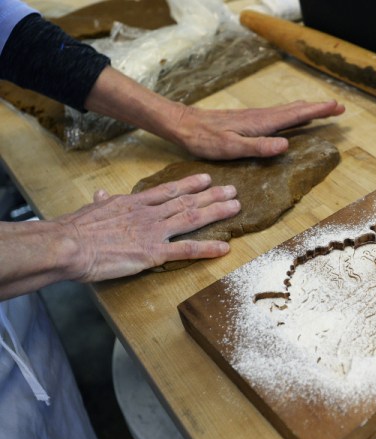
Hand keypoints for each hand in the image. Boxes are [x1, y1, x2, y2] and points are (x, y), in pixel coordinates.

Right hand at [58, 173, 238, 281]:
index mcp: (135, 203)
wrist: (70, 244)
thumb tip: (102, 194)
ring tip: (236, 207)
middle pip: (187, 201)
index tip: (207, 178)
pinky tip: (224, 247)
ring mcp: (154, 233)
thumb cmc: (76, 229)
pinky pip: (186, 250)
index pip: (168, 191)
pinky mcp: (153, 253)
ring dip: (216, 213)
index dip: (190, 184)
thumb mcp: (91, 209)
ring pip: (192, 219)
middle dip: (212, 195)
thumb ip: (103, 202)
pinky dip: (207, 248)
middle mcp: (150, 214)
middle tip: (233, 190)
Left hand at [172, 100, 345, 159]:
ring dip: (308, 109)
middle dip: (319, 108)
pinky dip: (293, 113)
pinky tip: (292, 116)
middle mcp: (262, 116)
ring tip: (322, 109)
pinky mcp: (249, 119)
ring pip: (288, 110)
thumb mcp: (231, 148)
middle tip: (339, 107)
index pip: (296, 115)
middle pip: (296, 109)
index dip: (318, 111)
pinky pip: (279, 114)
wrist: (185, 125)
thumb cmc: (206, 140)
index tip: (337, 106)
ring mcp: (256, 117)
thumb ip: (259, 147)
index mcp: (262, 123)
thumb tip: (286, 145)